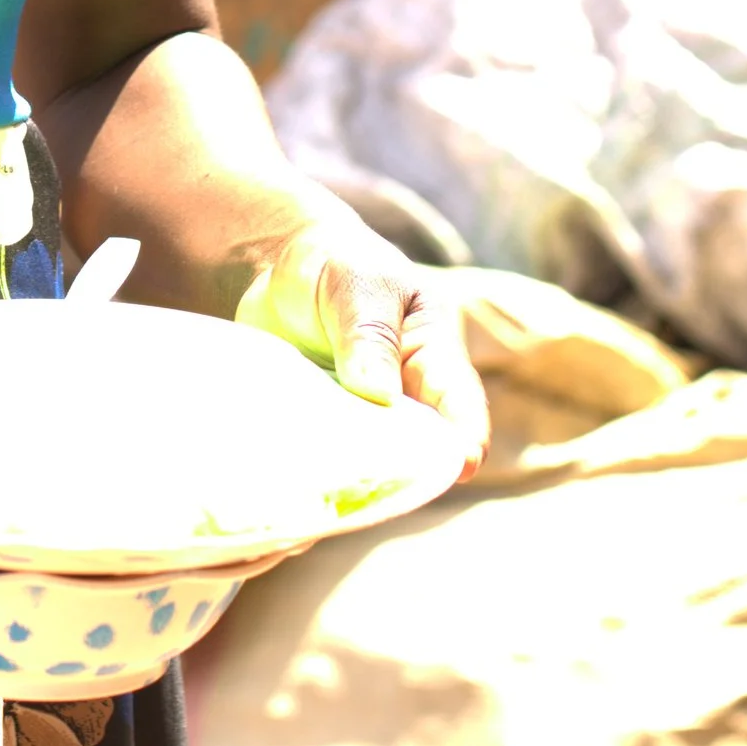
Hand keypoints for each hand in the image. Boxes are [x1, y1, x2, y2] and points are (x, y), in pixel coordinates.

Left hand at [235, 195, 489, 478]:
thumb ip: (368, 331)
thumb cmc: (338, 264)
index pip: (459, 403)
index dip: (466, 439)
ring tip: (333, 477)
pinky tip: (297, 470)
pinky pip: (324, 452)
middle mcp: (403, 396)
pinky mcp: (322, 425)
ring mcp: (360, 415)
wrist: (280, 264)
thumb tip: (381, 393)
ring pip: (369, 458)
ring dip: (354, 470)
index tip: (463, 466)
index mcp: (431, 355)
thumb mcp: (358, 283)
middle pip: (417, 447)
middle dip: (405, 470)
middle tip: (379, 481)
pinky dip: (315, 462)